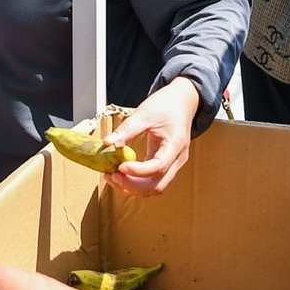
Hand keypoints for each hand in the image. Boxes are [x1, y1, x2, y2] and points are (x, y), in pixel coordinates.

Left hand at [104, 79, 199, 196]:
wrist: (183, 102)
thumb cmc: (166, 105)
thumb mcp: (145, 113)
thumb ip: (127, 129)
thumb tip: (107, 143)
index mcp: (176, 144)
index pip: (158, 167)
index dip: (138, 171)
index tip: (120, 166)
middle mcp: (177, 159)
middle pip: (157, 185)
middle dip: (132, 185)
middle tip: (112, 175)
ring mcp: (173, 164)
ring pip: (154, 187)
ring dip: (132, 187)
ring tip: (111, 176)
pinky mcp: (165, 165)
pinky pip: (152, 181)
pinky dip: (136, 182)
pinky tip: (120, 174)